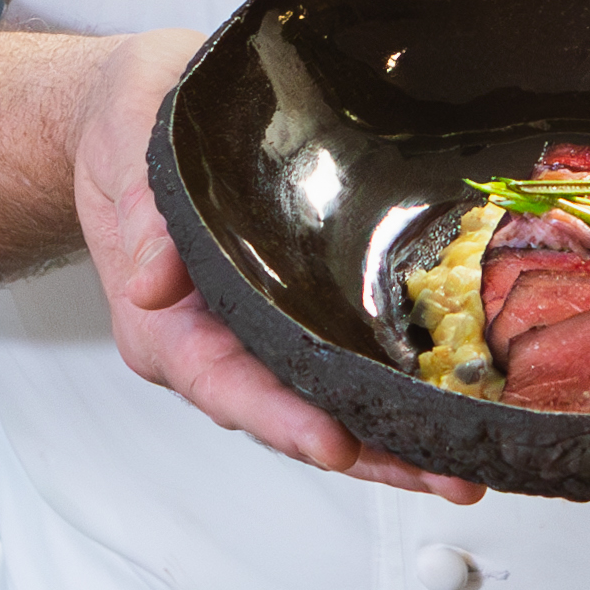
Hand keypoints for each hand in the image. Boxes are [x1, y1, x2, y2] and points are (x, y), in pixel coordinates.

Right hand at [64, 26, 460, 500]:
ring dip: (393, 445)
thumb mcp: (125, 130)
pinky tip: (450, 418)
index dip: (280, 419)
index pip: (223, 384)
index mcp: (165, 322)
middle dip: (367, 455)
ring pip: (326, 407)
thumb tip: (151, 280)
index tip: (334, 444)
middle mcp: (212, 346)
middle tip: (443, 478)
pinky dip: (393, 402)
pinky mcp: (294, 320)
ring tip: (464, 470)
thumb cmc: (129, 119)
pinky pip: (342, 371)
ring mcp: (256, 340)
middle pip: (289, 417)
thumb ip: (141, 207)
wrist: (132, 111)